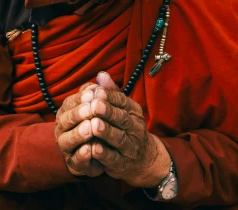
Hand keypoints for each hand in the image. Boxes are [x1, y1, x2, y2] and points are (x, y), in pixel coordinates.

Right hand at [54, 82, 104, 177]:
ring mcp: (67, 148)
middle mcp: (63, 129)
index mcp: (68, 112)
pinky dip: (82, 155)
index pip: (69, 103)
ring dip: (78, 134)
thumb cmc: (103, 122)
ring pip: (66, 141)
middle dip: (78, 115)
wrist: (111, 151)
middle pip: (65, 120)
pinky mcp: (75, 164)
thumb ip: (104, 92)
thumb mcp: (106, 106)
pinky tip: (91, 149)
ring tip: (90, 128)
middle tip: (91, 110)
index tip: (92, 94)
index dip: (80, 99)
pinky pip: (76, 160)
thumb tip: (103, 74)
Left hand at [87, 73, 170, 187]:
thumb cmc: (126, 128)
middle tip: (94, 105)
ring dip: (105, 132)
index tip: (96, 91)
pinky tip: (93, 148)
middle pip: (121, 119)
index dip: (109, 97)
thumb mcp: (122, 108)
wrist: (144, 159)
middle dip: (107, 112)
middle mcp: (135, 128)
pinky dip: (103, 154)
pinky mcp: (122, 164)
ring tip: (93, 124)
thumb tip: (100, 74)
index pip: (122, 101)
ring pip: (118, 138)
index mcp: (133, 112)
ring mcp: (130, 147)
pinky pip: (113, 158)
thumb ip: (111, 92)